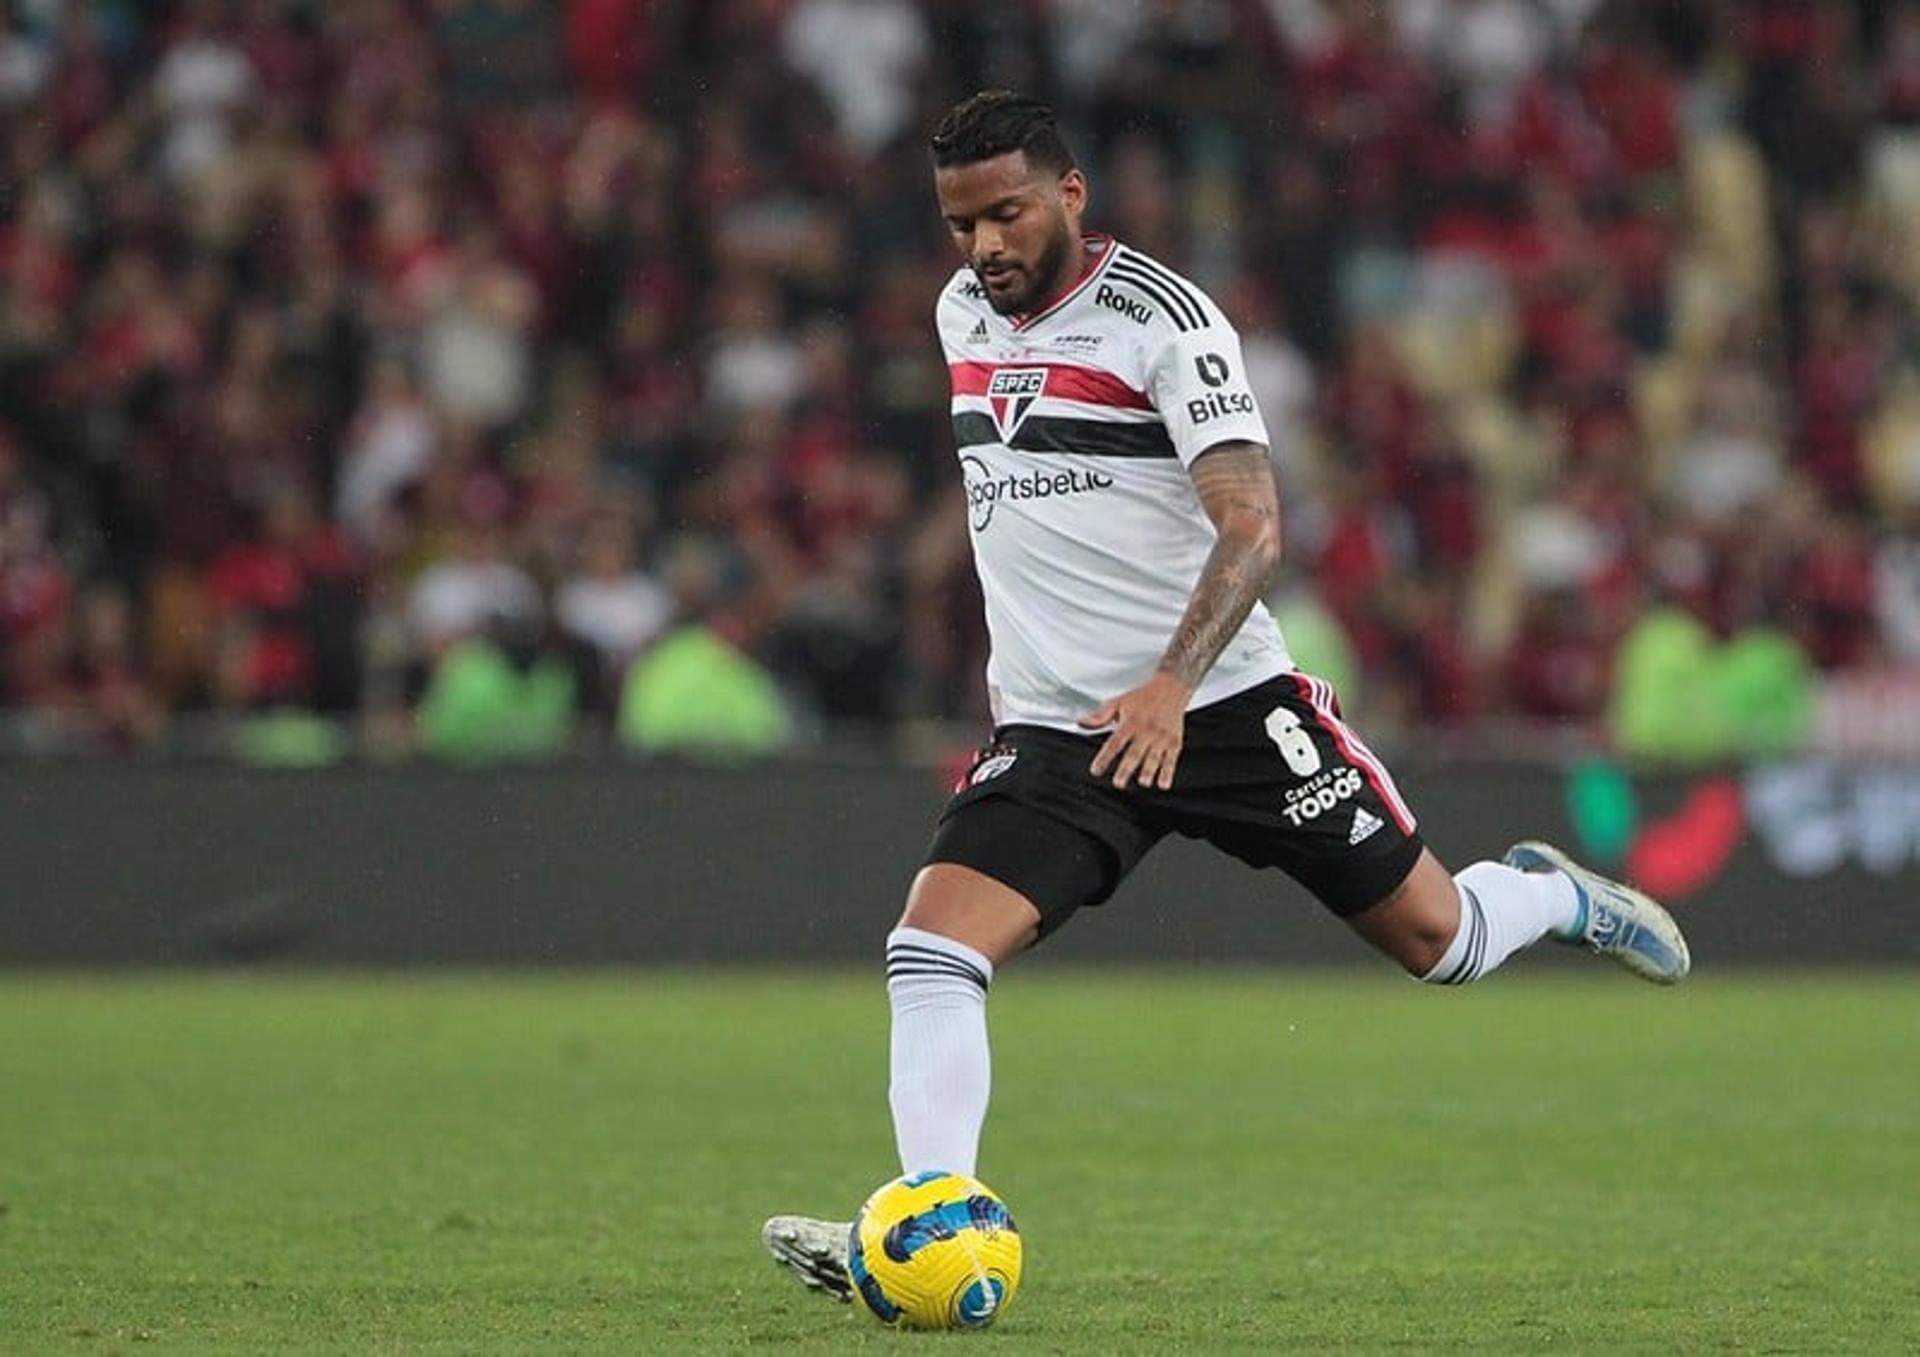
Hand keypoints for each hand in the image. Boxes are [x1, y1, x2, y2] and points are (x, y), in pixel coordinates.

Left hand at [1079, 671, 1192, 790]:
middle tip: (1119, 783)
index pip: (1114, 743)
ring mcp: (1161, 737)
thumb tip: (1081, 723)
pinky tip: (1163, 783)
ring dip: (1149, 771)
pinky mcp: (1174, 742)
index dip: (1104, 757)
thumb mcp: (1118, 703)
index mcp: (1130, 723)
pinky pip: (1171, 759)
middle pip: (1134, 753)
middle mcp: (1146, 731)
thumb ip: (1099, 716)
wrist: (1170, 688)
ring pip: (1154, 757)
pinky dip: (1168, 772)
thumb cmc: (1143, 698)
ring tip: (1143, 782)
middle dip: (1126, 769)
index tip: (1096, 770)